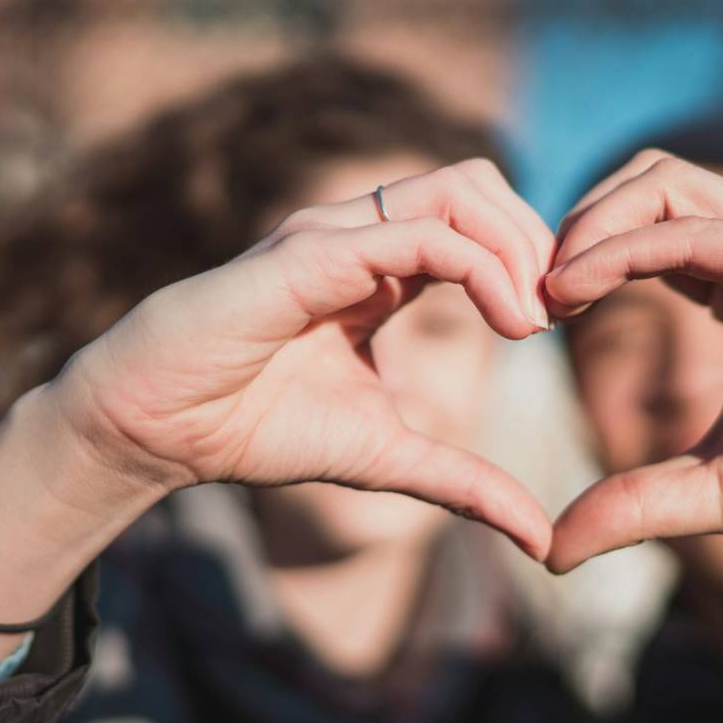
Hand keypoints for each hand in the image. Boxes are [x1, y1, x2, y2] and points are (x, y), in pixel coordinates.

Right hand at [48, 160, 554, 558]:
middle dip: (537, 240)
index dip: (533, 260)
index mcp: (382, 267)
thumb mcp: (389, 458)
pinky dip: (482, 268)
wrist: (159, 431)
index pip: (479, 221)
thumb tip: (540, 538)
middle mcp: (362, 234)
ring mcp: (335, 235)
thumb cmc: (258, 428)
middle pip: (480, 183)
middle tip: (561, 311)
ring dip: (517, 246)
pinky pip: (417, 234)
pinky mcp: (309, 254)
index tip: (563, 323)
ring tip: (535, 319)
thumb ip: (466, 483)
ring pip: (458, 189)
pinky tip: (509, 325)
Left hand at [545, 154, 722, 572]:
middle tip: (522, 294)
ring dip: (589, 223)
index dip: (572, 262)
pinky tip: (580, 288)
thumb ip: (638, 503)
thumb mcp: (722, 490)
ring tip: (544, 290)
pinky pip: (708, 230)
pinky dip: (631, 245)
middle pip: (645, 184)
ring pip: (668, 184)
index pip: (638, 234)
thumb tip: (551, 548)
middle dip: (570, 224)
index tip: (525, 319)